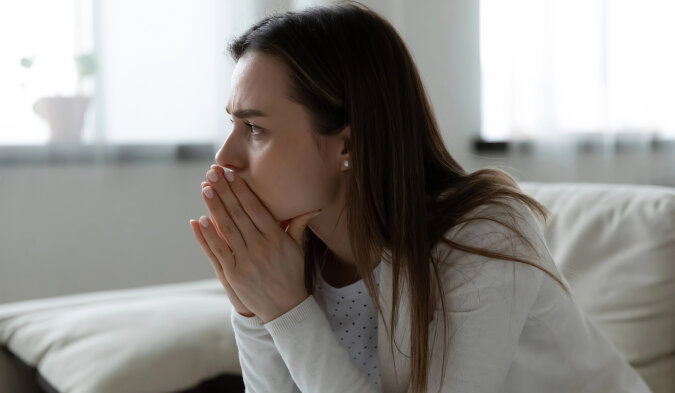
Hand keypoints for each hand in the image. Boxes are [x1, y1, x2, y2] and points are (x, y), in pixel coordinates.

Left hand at [193, 164, 321, 322]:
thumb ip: (300, 225)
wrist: (285, 307)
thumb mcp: (298, 248)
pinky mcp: (234, 274)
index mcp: (276, 237)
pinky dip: (209, 236)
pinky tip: (200, 220)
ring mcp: (246, 260)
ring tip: (205, 188)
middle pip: (238, 214)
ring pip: (226, 228)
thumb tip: (315, 207)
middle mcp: (260, 246)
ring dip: (214, 207)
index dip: (241, 190)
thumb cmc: (292, 274)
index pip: (255, 208)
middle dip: (224, 191)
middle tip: (212, 173)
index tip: (231, 174)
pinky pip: (218, 251)